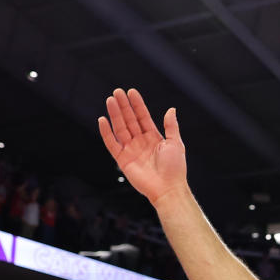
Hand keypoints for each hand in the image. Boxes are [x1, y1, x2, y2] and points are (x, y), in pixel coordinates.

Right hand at [98, 88, 188, 205]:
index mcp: (154, 138)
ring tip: (110, 100)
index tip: (131, 92)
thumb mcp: (176, 143)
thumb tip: (171, 110)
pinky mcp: (122, 159)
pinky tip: (103, 120)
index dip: (137, 105)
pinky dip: (106, 132)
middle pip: (130, 120)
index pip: (143, 117)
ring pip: (120, 128)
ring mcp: (131, 150)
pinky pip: (112, 143)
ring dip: (115, 114)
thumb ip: (171, 126)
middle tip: (117, 91)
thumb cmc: (175, 168)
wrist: (168, 188)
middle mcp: (141, 142)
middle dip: (124, 106)